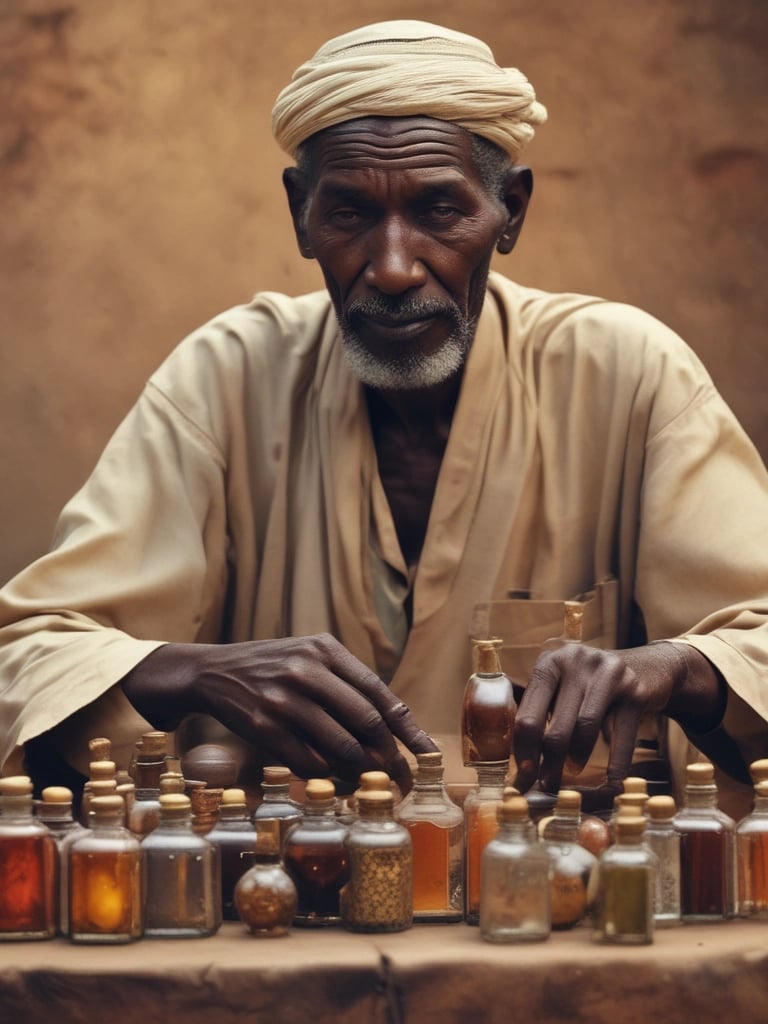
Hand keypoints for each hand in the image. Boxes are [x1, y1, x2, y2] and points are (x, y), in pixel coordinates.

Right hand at [122, 633, 436, 793]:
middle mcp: (306, 671)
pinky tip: (338, 783)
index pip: (378, 692)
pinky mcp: (262, 727)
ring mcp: (283, 700)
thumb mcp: (309, 655)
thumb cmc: (271, 667)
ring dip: (362, 772)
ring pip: (339, 746)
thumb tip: (394, 724)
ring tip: (374, 785)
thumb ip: (346, 681)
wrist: (211, 672)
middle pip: (365, 722)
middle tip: (402, 778)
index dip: (406, 727)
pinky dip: (328, 777)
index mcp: (324, 649)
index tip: (425, 752)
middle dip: (390, 756)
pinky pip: (307, 762)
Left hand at [511, 641, 725, 797]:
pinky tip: (611, 781)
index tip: (523, 777)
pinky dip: (616, 763)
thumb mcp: (562, 686)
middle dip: (550, 763)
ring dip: (577, 758)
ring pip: (585, 728)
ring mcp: (607, 673)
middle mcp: (575, 661)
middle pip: (557, 725)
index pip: (528, 714)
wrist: (647, 666)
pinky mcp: (635, 689)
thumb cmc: (591, 684)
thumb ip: (542, 713)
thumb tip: (523, 764)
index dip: (523, 750)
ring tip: (572, 774)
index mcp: (549, 663)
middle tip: (548, 786)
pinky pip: (622, 735)